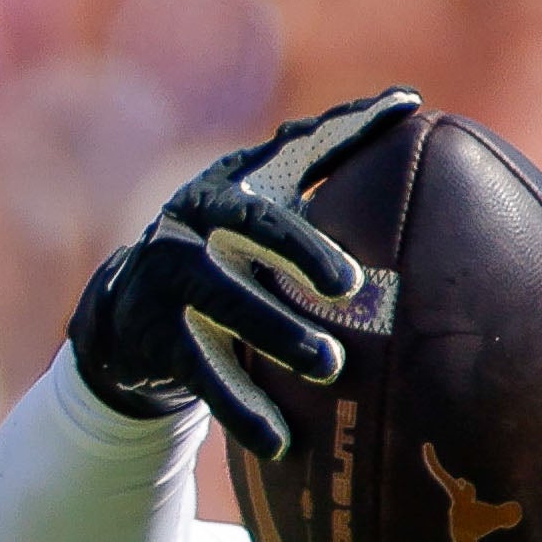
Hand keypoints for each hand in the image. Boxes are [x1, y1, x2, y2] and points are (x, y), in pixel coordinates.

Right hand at [68, 92, 413, 456]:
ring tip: (330, 366)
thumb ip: (323, 159)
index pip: (294, 150)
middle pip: (251, 227)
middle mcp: (196, 220)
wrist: (133, 317)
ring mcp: (170, 277)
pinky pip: (203, 374)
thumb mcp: (266, 203)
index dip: (344, 132)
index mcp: (234, 183)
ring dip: (278, 333)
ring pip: (225, 302)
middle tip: (351, 286)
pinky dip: (242, 408)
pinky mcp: (156, 336)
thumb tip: (408, 98)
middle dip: (301, 251)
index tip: (398, 120)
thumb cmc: (228, 252)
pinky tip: (281, 442)